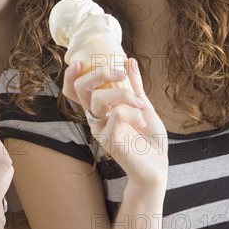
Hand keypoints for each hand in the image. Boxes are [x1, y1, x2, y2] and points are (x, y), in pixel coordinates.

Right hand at [64, 58, 167, 184]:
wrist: (157, 167)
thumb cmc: (149, 138)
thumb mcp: (142, 105)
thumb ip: (134, 85)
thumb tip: (130, 60)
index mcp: (99, 108)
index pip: (74, 90)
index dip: (71, 76)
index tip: (78, 62)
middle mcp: (94, 117)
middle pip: (81, 89)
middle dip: (99, 74)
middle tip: (119, 73)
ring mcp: (99, 128)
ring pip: (99, 99)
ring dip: (124, 94)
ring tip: (140, 104)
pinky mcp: (108, 140)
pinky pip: (117, 114)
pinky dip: (132, 111)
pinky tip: (141, 121)